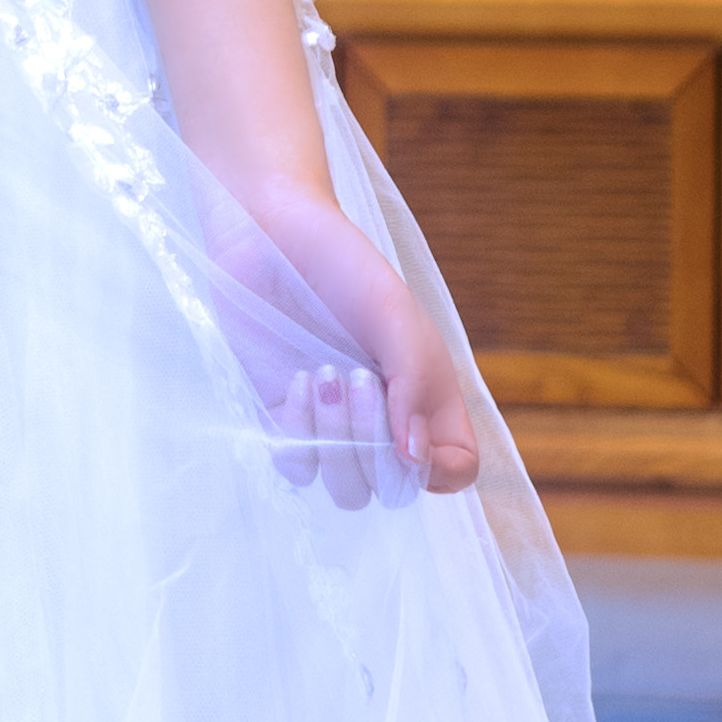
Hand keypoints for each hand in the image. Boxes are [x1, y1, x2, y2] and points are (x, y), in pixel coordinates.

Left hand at [235, 183, 486, 501]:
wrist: (269, 232)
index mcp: (426, 397)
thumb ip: (415, 385)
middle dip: (375, 444)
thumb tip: (414, 459)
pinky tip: (301, 382)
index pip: (453, 470)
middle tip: (359, 377)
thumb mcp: (395, 316)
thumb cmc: (343, 264)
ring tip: (327, 374)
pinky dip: (299, 435)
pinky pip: (296, 466)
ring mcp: (332, 426)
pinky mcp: (283, 420)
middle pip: (393, 489)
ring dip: (337, 442)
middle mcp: (383, 422)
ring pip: (346, 489)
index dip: (439, 471)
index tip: (412, 433)